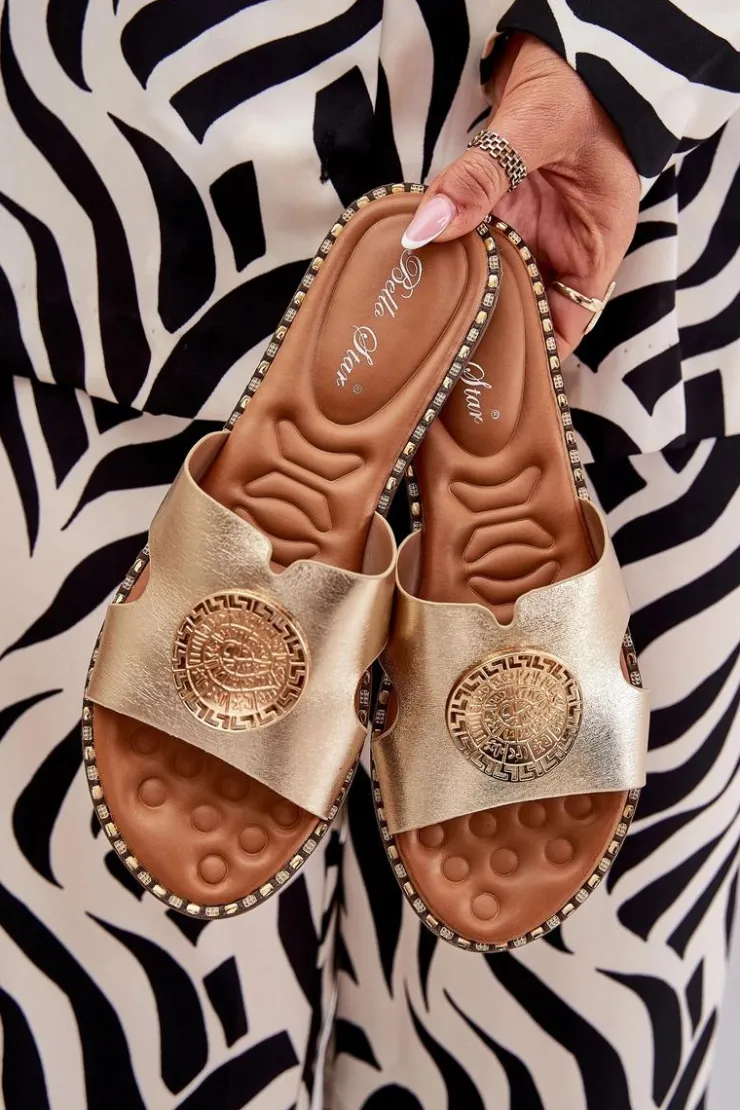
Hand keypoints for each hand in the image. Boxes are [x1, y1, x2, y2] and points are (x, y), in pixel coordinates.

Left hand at [401, 34, 639, 356]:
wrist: (556, 48)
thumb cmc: (574, 87)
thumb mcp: (534, 128)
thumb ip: (481, 177)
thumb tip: (426, 227)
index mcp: (594, 248)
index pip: (567, 327)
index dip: (534, 357)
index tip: (490, 376)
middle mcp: (558, 250)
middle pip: (521, 314)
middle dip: (484, 337)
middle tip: (437, 364)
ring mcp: (526, 234)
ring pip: (491, 287)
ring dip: (459, 301)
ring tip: (417, 336)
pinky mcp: (496, 216)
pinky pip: (469, 251)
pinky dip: (444, 262)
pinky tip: (413, 280)